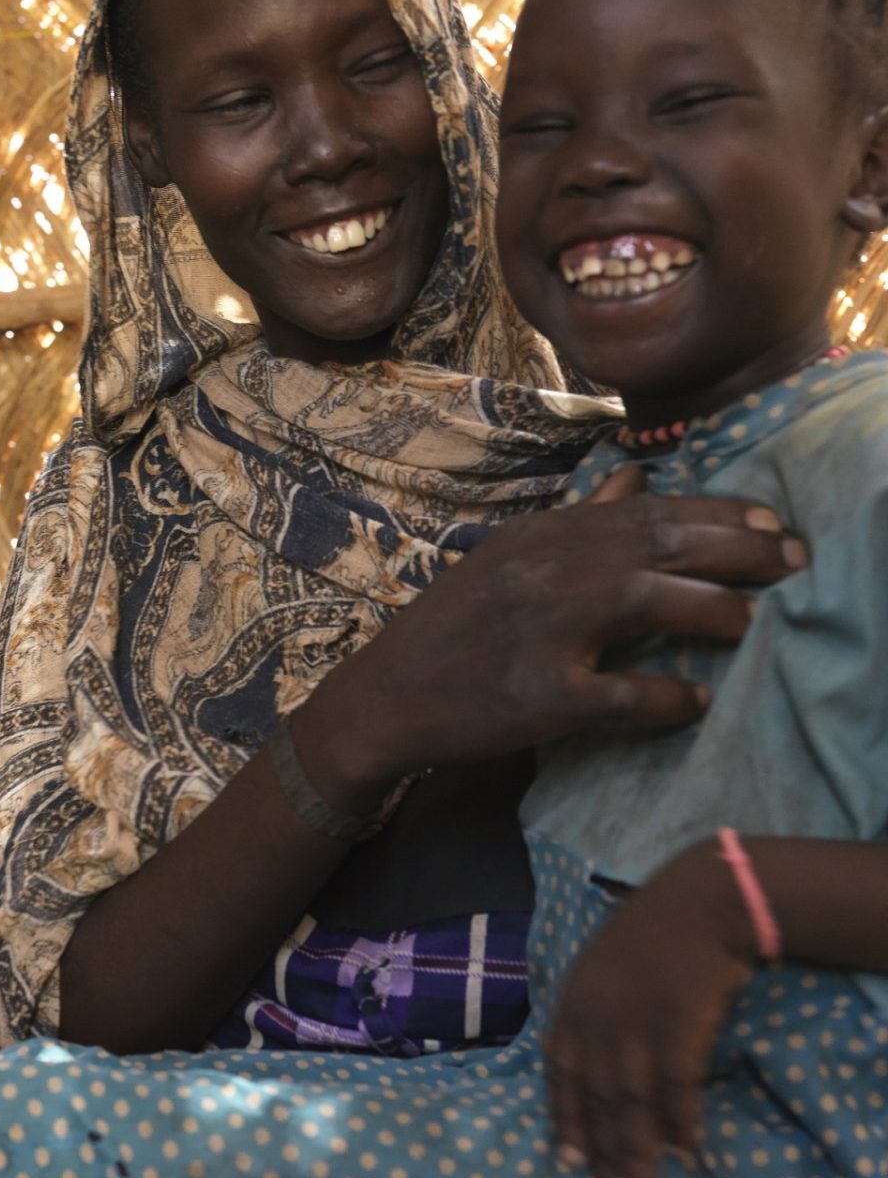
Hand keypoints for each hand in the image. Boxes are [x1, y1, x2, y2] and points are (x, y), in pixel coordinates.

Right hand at [300, 482, 807, 809]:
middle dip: (738, 550)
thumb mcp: (507, 561)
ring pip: (649, 601)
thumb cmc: (451, 632)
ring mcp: (538, 633)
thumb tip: (639, 476)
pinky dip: (668, 697)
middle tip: (794, 562)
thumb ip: (578, 521)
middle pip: (659, 545)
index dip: (718, 513)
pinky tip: (694, 701)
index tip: (772, 523)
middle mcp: (541, 574)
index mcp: (538, 538)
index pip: (645, 511)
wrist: (382, 697)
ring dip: (713, 610)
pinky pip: (622, 694)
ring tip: (748, 623)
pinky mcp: (536, 696)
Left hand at [544, 841, 756, 1177]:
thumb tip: (588, 1068)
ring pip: (630, 1100)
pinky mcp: (678, 1020)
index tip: (568, 1164)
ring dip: (636, 1152)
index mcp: (571, 1007)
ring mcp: (635, 1020)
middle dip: (601, 1154)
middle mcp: (595, 1019)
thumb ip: (588, 1018)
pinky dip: (679, 1118)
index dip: (564, 1121)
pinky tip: (685, 1148)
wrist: (697, 901)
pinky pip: (676, 1082)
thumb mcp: (597, 973)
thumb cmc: (648, 937)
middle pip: (594, 1098)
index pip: (558, 1075)